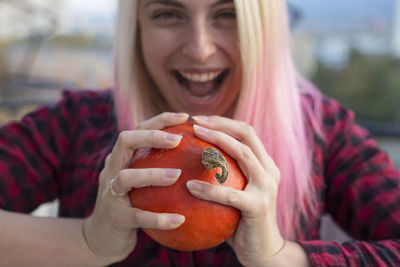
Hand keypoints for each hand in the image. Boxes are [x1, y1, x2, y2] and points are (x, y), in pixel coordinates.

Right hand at [82, 112, 188, 263]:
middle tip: (178, 140)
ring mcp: (110, 193)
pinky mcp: (115, 218)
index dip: (159, 120)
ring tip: (178, 176)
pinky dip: (158, 218)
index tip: (185, 117)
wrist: (101, 239)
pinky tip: (180, 220)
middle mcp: (112, 170)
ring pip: (126, 177)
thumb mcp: (141, 183)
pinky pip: (137, 217)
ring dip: (153, 174)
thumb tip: (199, 157)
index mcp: (121, 158)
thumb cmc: (131, 205)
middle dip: (151, 136)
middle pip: (125, 141)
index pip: (137, 129)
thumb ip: (158, 167)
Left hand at [188, 116, 284, 266]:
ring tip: (193, 137)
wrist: (263, 252)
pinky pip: (230, 194)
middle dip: (219, 123)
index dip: (222, 121)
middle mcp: (269, 170)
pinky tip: (189, 187)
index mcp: (264, 164)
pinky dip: (209, 188)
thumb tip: (184, 164)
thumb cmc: (240, 222)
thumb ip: (221, 179)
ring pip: (242, 154)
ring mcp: (267, 187)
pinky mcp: (259, 206)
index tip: (197, 119)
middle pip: (246, 134)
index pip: (245, 132)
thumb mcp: (233, 195)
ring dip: (216, 141)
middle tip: (193, 122)